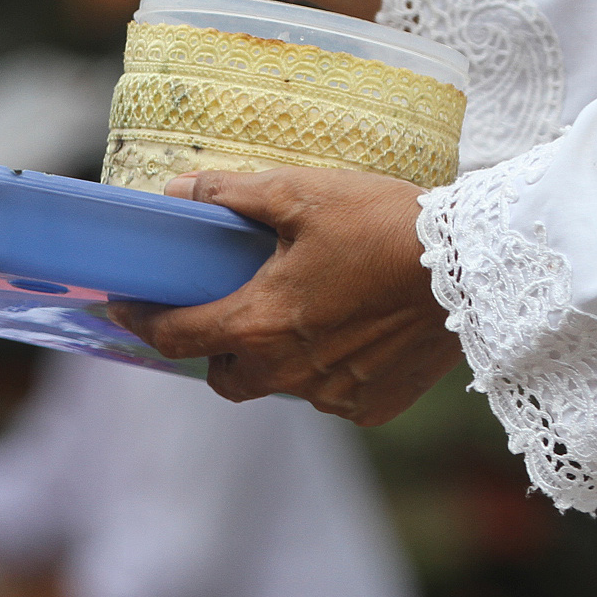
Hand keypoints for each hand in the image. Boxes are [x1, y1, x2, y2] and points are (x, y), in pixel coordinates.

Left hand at [109, 169, 462, 424]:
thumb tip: (177, 190)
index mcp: (256, 325)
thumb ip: (231, 194)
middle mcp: (285, 371)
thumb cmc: (383, 224)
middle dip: (211, 350)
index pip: (172, 336)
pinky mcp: (371, 406)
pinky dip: (325, 372)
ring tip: (290, 321)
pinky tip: (344, 338)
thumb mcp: (301, 194)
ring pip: (276, 386)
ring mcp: (329, 394)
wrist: (475, 266)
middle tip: (220, 314)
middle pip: (221, 375)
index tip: (122, 306)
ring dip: (270, 361)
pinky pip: (329, 395)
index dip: (140, 321)